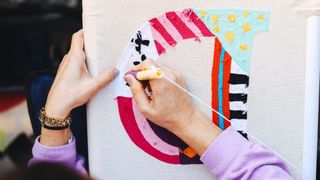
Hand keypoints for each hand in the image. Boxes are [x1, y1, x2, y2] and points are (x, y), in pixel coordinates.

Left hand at [41, 30, 117, 145]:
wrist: (56, 106)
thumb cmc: (71, 95)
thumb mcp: (92, 87)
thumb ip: (105, 78)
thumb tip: (116, 70)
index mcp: (74, 58)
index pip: (78, 36)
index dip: (86, 30)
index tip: (96, 29)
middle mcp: (68, 59)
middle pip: (79, 44)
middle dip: (91, 43)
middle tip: (104, 44)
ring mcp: (65, 65)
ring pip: (77, 53)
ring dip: (87, 53)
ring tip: (100, 56)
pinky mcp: (65, 72)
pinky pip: (75, 61)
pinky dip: (83, 61)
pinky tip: (91, 69)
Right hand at [125, 60, 220, 154]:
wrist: (185, 119)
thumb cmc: (167, 117)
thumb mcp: (146, 109)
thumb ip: (136, 91)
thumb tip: (129, 78)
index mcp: (162, 83)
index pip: (146, 64)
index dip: (137, 70)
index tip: (133, 78)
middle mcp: (170, 76)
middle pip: (151, 63)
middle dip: (142, 71)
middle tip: (140, 84)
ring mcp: (176, 75)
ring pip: (156, 66)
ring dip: (150, 73)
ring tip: (149, 88)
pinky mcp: (178, 76)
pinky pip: (163, 70)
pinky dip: (157, 75)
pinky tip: (157, 87)